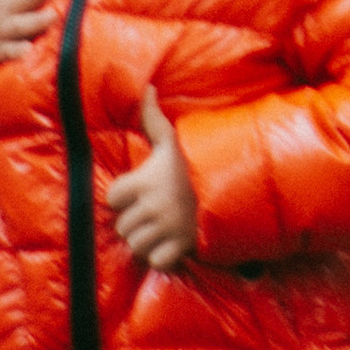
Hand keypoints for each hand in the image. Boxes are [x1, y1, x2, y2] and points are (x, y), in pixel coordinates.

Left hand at [110, 88, 199, 272]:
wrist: (238, 180)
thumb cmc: (200, 159)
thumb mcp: (175, 137)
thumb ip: (153, 117)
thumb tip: (147, 88)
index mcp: (144, 181)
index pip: (111, 199)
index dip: (122, 198)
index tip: (136, 194)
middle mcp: (151, 206)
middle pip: (122, 227)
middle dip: (134, 222)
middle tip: (151, 214)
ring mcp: (166, 228)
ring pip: (136, 246)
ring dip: (146, 241)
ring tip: (159, 231)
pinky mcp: (182, 246)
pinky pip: (157, 262)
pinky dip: (162, 258)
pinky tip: (171, 246)